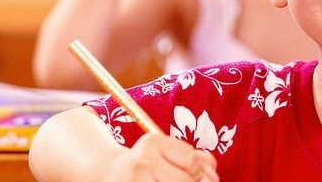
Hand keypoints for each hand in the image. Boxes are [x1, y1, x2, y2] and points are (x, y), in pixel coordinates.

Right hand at [102, 133, 218, 181]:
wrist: (108, 173)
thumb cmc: (147, 163)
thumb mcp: (166, 152)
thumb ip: (195, 158)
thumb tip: (214, 176)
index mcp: (152, 143)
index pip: (190, 160)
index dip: (200, 171)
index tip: (195, 174)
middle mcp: (141, 162)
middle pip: (184, 181)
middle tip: (190, 181)